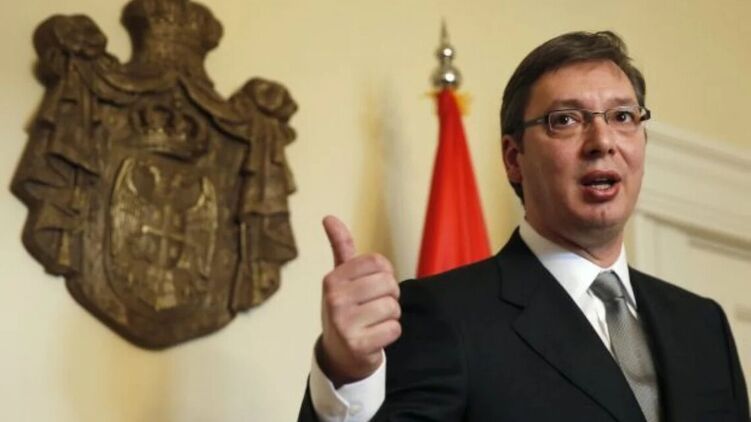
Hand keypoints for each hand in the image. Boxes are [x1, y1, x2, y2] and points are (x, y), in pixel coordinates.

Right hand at [317, 215, 401, 386]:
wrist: (338, 354)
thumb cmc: (344, 309)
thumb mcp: (340, 278)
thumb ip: (340, 247)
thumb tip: (329, 217)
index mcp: (332, 279)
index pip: (379, 263)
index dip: (384, 274)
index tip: (372, 286)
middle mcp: (334, 299)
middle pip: (389, 284)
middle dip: (389, 296)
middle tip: (374, 306)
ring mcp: (344, 323)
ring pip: (393, 307)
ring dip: (390, 316)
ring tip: (373, 322)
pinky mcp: (358, 345)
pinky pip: (394, 329)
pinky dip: (390, 334)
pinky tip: (375, 337)